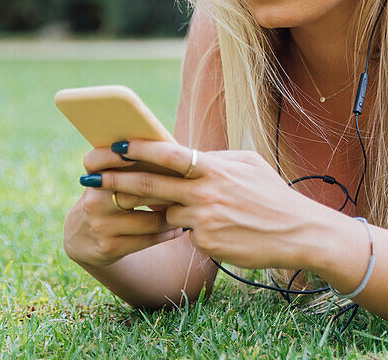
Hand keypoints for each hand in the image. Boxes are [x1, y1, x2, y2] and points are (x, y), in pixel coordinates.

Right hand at [63, 143, 186, 266]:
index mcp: (94, 180)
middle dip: (169, 186)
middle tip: (193, 183)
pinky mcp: (108, 247)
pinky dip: (168, 232)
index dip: (115, 154)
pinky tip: (179, 227)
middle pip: (139, 189)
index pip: (96, 160)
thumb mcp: (106, 182)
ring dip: (174, 213)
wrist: (80, 238)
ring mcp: (101, 226)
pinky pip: (148, 239)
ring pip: (149, 219)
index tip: (147, 151)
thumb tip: (171, 151)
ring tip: (190, 208)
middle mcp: (94, 201)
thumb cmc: (107, 199)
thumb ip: (126, 167)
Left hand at [80, 141, 325, 270]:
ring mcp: (204, 218)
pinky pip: (185, 233)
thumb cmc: (272, 196)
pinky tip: (216, 229)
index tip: (113, 145)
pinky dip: (191, 229)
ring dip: (164, 210)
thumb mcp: (248, 165)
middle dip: (116, 180)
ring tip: (175, 206)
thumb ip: (214, 160)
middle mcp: (206, 191)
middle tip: (90, 178)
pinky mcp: (205, 242)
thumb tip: (187, 155)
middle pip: (150, 184)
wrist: (297, 232)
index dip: (138, 149)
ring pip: (166, 212)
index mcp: (215, 167)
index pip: (167, 154)